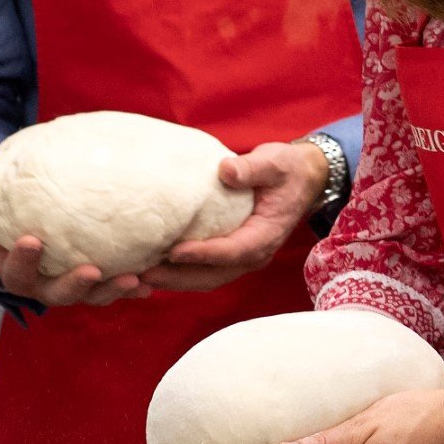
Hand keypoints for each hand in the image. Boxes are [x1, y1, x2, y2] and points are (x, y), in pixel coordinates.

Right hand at [0, 181, 151, 307]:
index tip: (32, 241)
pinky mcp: (98, 287)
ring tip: (134, 278)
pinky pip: (117, 292)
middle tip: (92, 270)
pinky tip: (150, 284)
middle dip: (75, 284)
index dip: (23, 260)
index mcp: (17, 273)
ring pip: (93, 297)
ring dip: (113, 290)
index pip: (15, 273)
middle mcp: (45, 288)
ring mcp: (74, 290)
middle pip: (58, 294)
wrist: (30, 248)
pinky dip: (133, 290)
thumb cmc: (8, 229)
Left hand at [139, 140, 329, 293]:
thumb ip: (251, 168)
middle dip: (180, 277)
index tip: (174, 252)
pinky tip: (157, 267)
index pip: (233, 250)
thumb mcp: (274, 163)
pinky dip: (182, 273)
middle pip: (214, 275)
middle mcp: (255, 253)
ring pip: (208, 279)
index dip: (203, 254)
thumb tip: (226, 170)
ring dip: (176, 280)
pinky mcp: (232, 254)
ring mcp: (243, 257)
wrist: (301, 180)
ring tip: (143, 276)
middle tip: (145, 274)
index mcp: (266, 234)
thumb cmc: (286, 170)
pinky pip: (206, 271)